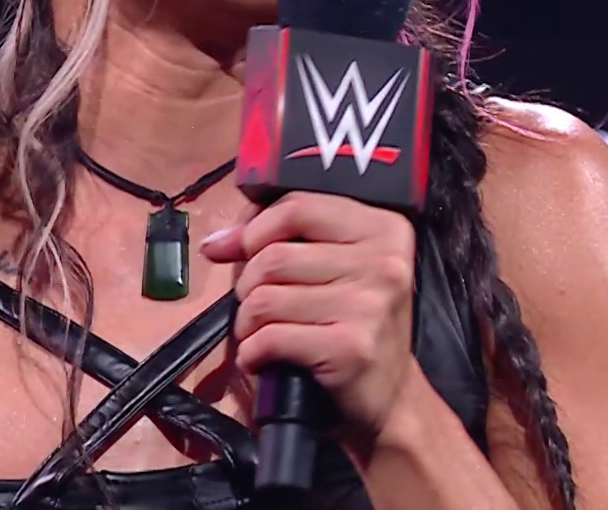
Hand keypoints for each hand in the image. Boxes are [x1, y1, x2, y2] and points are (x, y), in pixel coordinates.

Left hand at [199, 192, 423, 448]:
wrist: (392, 401)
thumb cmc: (355, 327)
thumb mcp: (333, 270)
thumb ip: (280, 242)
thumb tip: (215, 243)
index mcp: (382, 228)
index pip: (297, 206)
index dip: (255, 228)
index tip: (239, 250)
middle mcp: (383, 261)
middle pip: (274, 256)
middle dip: (248, 285)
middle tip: (258, 307)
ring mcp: (369, 305)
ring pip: (265, 297)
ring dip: (247, 322)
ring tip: (260, 335)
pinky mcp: (350, 348)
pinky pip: (270, 337)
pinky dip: (252, 352)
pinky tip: (263, 359)